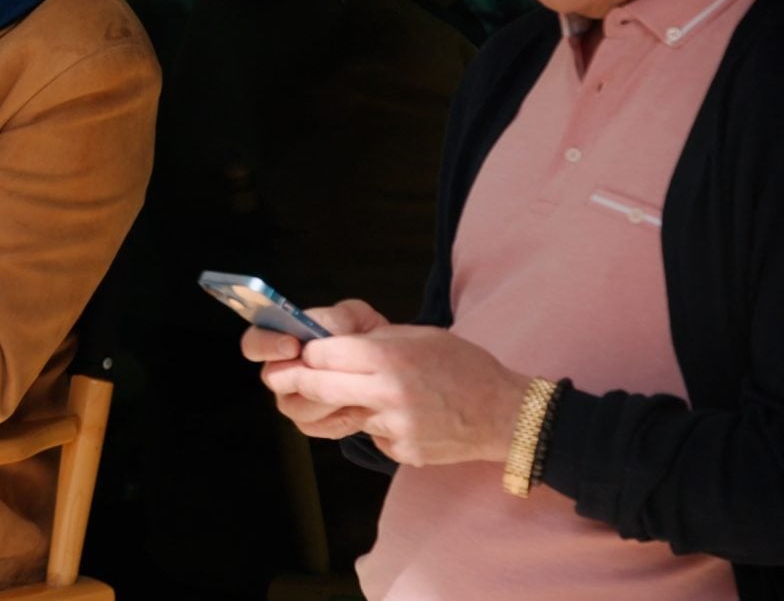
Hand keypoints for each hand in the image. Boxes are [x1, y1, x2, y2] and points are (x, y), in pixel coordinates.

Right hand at [243, 299, 387, 440]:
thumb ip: (335, 318)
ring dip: (325, 397)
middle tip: (327, 371)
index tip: (292, 346)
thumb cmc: (364, 338)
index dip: (266, 345)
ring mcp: (294, 399)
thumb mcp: (356, 318)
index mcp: (281, 339)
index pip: (254, 343)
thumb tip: (318, 328)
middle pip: (272, 378)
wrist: (386, 370)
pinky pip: (315, 426)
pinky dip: (338, 418)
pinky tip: (358, 406)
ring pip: (295, 406)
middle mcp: (282, 371)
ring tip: (353, 388)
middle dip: (301, 375)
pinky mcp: (312, 423)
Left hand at [279, 323, 532, 467]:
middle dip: (294, 382)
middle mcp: (387, 392)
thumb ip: (370, 341)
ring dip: (343, 404)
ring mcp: (394, 426)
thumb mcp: (417, 336)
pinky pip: (371, 435)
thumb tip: (321, 345)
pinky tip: (406, 416)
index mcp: (389, 357)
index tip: (302, 352)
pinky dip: (377, 425)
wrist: (507, 413)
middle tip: (281, 379)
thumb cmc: (462, 366)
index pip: (321, 355)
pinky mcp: (402, 450)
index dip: (307, 354)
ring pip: (343, 413)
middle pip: (316, 388)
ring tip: (371, 393)